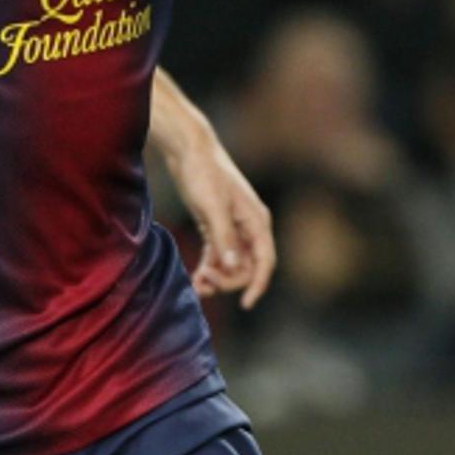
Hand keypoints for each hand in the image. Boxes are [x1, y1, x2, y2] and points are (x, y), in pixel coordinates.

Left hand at [166, 132, 275, 309]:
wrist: (189, 149)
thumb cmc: (203, 173)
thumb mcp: (212, 206)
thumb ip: (224, 238)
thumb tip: (232, 267)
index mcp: (257, 221)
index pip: (266, 262)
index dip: (258, 285)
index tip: (246, 304)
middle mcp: (249, 227)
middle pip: (248, 267)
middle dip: (229, 280)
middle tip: (203, 279)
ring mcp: (233, 227)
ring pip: (232, 264)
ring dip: (218, 278)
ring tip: (196, 283)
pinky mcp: (216, 226)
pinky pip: (218, 257)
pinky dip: (209, 269)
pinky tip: (196, 278)